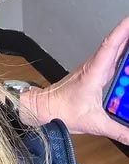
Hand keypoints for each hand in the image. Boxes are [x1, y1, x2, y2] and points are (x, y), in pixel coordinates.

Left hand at [19, 17, 128, 145]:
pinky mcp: (94, 73)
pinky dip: (123, 52)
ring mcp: (94, 68)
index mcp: (94, 72)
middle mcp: (95, 66)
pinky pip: (112, 58)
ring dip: (127, 40)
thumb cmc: (61, 111)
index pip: (111, 46)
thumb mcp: (94, 124)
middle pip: (116, 43)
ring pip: (114, 49)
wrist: (43, 109)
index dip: (123, 31)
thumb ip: (119, 132)